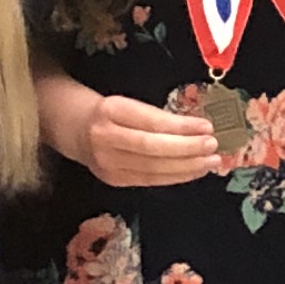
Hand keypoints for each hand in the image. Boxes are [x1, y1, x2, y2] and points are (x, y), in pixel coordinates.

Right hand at [76, 92, 224, 187]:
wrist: (72, 128)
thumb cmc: (108, 111)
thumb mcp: (127, 103)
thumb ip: (155, 116)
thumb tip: (197, 128)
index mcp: (110, 111)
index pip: (150, 123)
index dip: (181, 127)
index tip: (206, 126)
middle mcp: (105, 138)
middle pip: (151, 148)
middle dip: (187, 149)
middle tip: (213, 146)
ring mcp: (107, 163)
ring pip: (152, 168)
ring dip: (186, 167)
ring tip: (211, 162)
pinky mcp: (113, 180)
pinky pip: (149, 180)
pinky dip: (175, 176)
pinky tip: (194, 171)